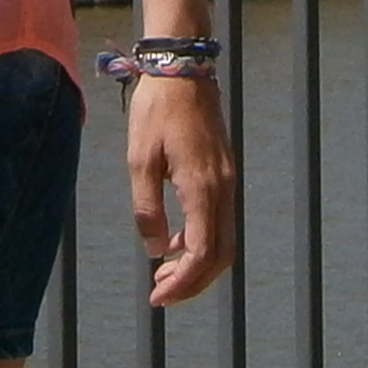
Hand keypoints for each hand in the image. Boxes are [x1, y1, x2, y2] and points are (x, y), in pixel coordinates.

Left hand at [125, 72, 233, 306]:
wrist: (182, 70)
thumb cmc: (157, 111)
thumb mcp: (140, 160)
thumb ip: (147, 209)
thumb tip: (155, 250)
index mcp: (203, 187)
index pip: (202, 253)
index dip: (182, 283)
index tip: (157, 296)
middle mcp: (223, 188)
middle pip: (221, 255)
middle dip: (192, 282)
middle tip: (160, 294)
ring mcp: (228, 180)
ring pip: (224, 240)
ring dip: (197, 264)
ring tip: (163, 274)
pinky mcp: (224, 172)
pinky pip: (219, 220)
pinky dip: (200, 241)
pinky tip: (173, 242)